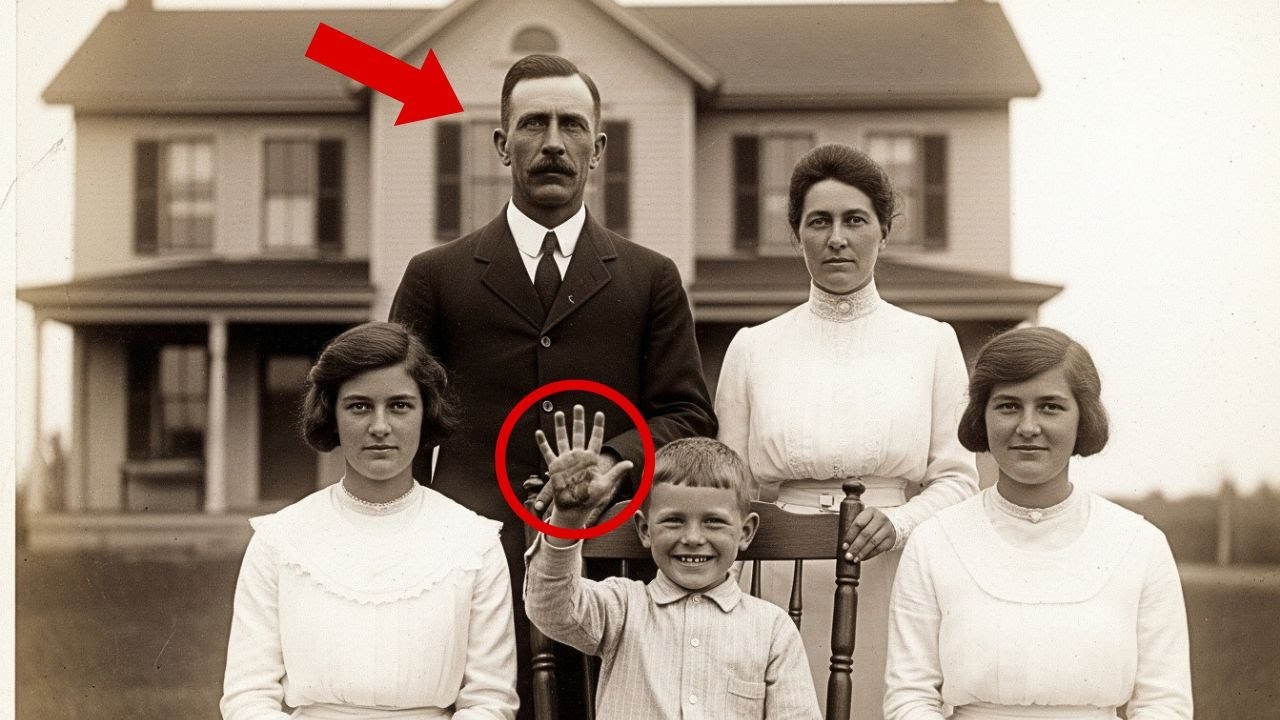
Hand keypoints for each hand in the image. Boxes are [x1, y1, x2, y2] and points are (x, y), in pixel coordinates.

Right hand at [533, 405, 633, 529]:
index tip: (599, 413)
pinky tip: (539, 432)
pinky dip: (543, 443)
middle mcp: (578, 456)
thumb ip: (616, 472)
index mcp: (591, 458)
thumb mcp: (605, 485)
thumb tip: (630, 463)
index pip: (596, 438)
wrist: (575, 508)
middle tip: (578, 406)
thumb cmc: (591, 497)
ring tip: (559, 413)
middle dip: (578, 420)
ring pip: (563, 439)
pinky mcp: (555, 466)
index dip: (598, 426)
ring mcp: (566, 460)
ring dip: (561, 426)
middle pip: (579, 433)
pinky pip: (548, 452)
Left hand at [841, 507, 896, 561]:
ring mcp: (887, 529)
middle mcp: (880, 519)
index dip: (850, 536)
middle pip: (865, 534)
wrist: (889, 525)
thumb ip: (854, 528)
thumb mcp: (863, 520)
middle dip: (855, 546)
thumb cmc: (871, 523)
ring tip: (854, 558)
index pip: (858, 523)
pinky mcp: (890, 539)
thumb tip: (844, 544)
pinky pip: (879, 549)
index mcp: (870, 512)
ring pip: (873, 542)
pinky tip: (863, 558)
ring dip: (862, 552)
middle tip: (848, 555)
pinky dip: (869, 555)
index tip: (844, 545)